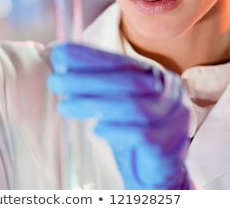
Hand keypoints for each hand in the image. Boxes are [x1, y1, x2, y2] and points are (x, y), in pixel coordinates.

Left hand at [47, 43, 191, 189]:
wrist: (156, 174)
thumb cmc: (130, 131)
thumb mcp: (113, 102)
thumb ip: (95, 81)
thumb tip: (57, 56)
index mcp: (155, 76)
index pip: (122, 62)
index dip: (90, 57)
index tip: (60, 54)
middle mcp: (169, 93)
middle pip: (128, 81)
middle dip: (87, 79)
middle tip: (55, 81)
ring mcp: (174, 118)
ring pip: (134, 106)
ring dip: (94, 104)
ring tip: (64, 107)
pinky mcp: (170, 145)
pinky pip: (143, 135)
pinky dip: (116, 130)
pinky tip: (96, 130)